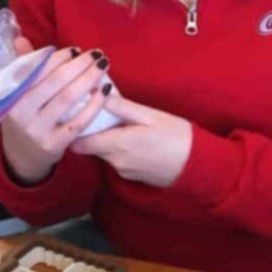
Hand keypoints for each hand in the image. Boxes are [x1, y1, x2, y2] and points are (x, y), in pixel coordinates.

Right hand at [1, 41, 111, 184]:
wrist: (23, 155)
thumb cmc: (24, 115)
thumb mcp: (17, 93)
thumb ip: (23, 66)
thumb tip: (21, 38)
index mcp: (10, 94)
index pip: (37, 69)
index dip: (59, 57)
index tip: (76, 49)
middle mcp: (20, 112)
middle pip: (55, 82)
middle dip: (79, 65)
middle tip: (97, 54)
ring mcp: (37, 130)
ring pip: (67, 99)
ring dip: (88, 79)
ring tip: (103, 67)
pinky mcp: (54, 145)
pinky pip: (78, 122)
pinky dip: (94, 105)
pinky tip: (105, 92)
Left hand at [71, 94, 192, 187]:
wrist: (197, 167)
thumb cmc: (177, 137)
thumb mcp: (151, 116)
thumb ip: (123, 107)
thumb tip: (100, 94)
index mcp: (117, 144)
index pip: (78, 142)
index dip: (75, 128)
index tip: (78, 114)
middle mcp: (115, 161)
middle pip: (90, 146)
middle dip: (91, 130)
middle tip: (101, 112)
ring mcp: (123, 171)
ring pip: (104, 153)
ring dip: (107, 140)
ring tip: (122, 124)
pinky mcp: (132, 177)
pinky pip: (116, 160)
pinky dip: (119, 149)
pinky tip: (134, 139)